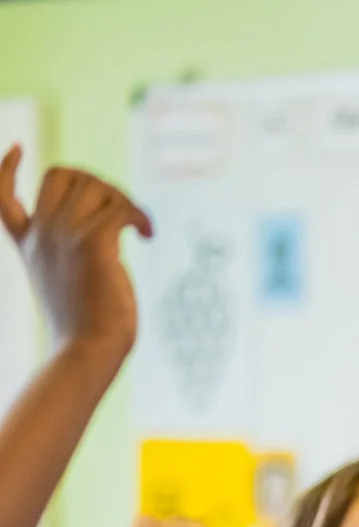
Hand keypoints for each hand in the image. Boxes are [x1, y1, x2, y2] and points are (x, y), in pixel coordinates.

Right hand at [0, 146, 152, 363]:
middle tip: (120, 211)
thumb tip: (111, 223)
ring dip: (125, 200)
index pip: (1, 195)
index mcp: (28, 243)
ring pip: (96, 186)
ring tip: (140, 228)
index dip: (5, 168)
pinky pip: (121, 207)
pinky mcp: (92, 244)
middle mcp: (41, 234)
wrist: (87, 351)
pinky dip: (141, 215)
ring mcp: (63, 236)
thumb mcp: (69, 279)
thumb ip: (74, 248)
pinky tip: (148, 236)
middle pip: (62, 174)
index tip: (19, 147)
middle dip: (97, 182)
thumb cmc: (87, 327)